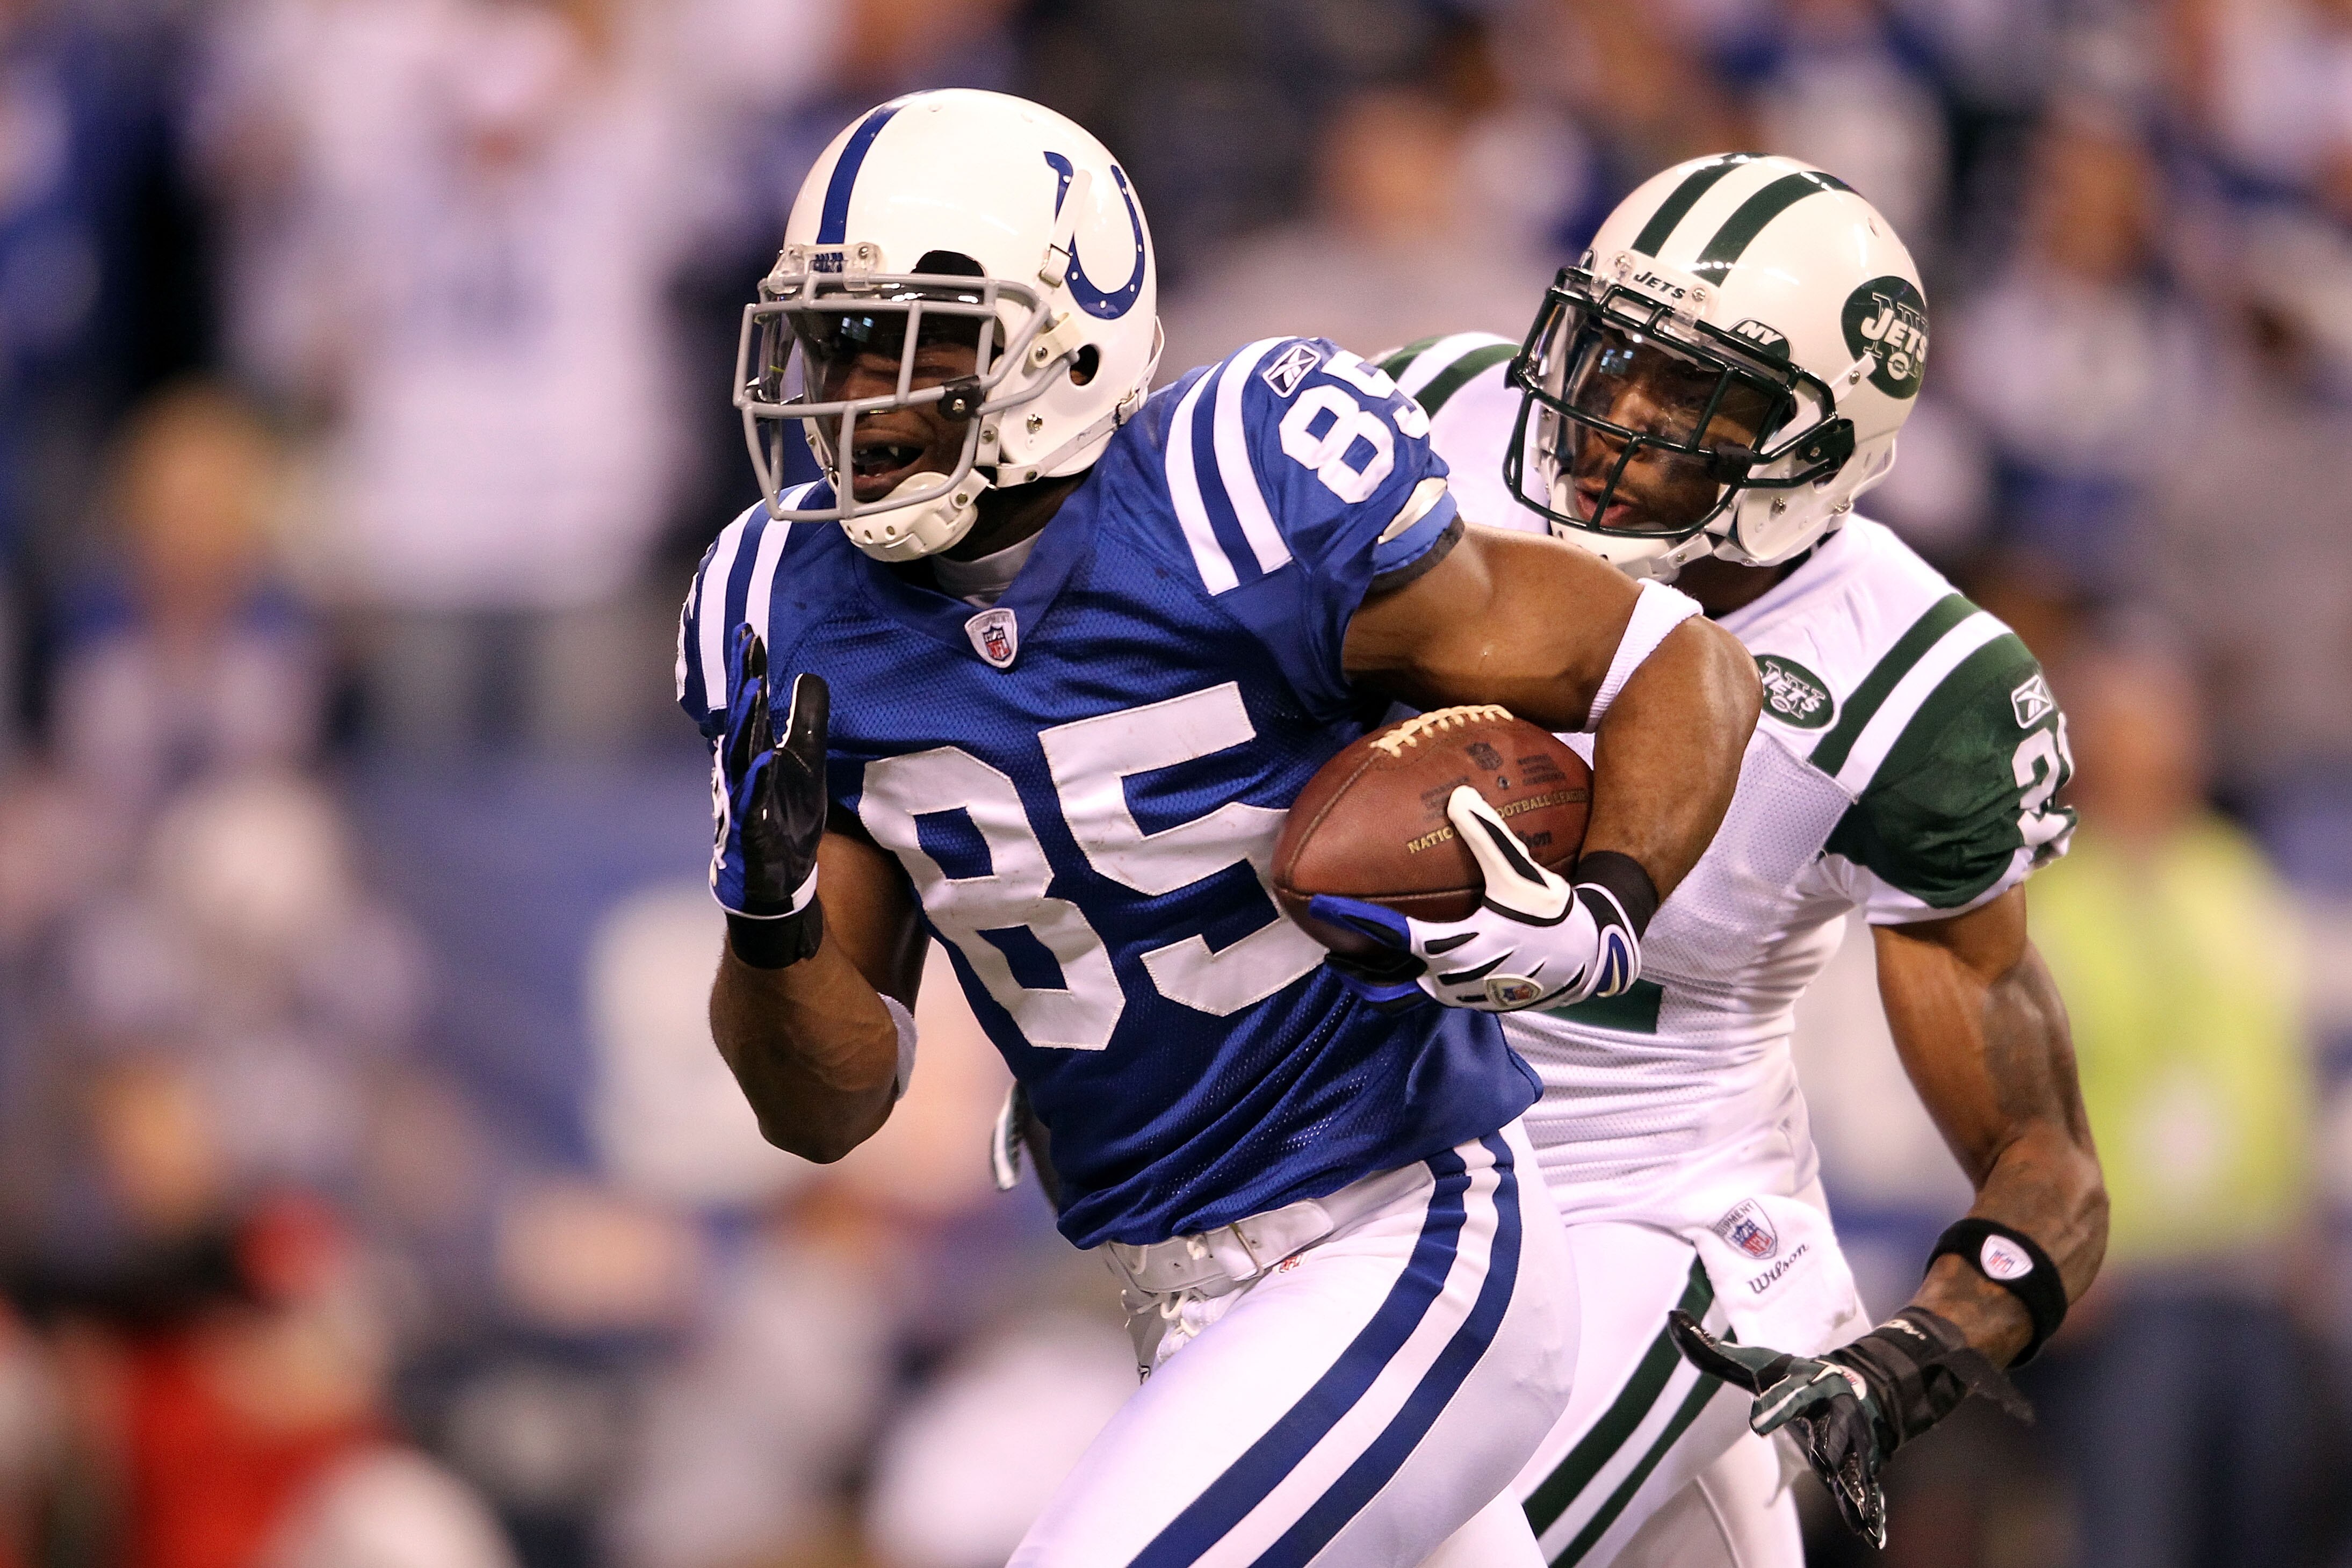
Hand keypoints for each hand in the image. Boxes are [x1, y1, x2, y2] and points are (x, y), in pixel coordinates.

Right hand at [712, 627, 828, 924]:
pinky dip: (756, 782)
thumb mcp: (807, 762)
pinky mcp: (750, 830)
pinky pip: (752, 803)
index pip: (752, 703)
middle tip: (745, 644)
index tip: (750, 632)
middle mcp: (743, 769)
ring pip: (741, 755)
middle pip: (743, 719)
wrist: (777, 879)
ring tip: (751, 688)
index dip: (749, 669)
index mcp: (756, 750)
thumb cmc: (788, 815)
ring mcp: (743, 799)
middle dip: (743, 681)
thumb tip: (810, 674)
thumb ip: (807, 720)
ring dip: (745, 722)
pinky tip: (765, 760)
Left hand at [1307, 787, 1640, 1011]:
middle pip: (1388, 978)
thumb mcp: (1520, 874)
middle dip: (1355, 967)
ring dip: (1380, 979)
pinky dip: (1410, 981)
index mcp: (1457, 947)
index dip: (1354, 918)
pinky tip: (1410, 963)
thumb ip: (1487, 836)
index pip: (1392, 933)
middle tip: (1328, 949)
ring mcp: (1463, 996)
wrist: (1589, 959)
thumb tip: (1457, 795)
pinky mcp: (1476, 1003)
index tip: (1321, 904)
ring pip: (1408, 993)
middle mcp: (1453, 979)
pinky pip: (1430, 994)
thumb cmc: (1553, 914)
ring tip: (1356, 963)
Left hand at [1667, 1310, 1891, 1547]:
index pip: (1787, 1395)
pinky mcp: (1860, 1466)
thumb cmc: (1791, 1378)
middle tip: (1823, 1462)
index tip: (1757, 1422)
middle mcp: (1832, 1413)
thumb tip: (1673, 1319)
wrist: (1857, 1389)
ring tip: (1855, 1506)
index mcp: (1805, 1386)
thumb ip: (1711, 1352)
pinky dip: (1871, 1512)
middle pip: (1829, 1432)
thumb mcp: (1755, 1363)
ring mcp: (1850, 1441)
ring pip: (1853, 1464)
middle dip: (1827, 1447)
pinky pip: (1867, 1490)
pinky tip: (1871, 1534)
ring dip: (1853, 1484)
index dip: (1774, 1407)